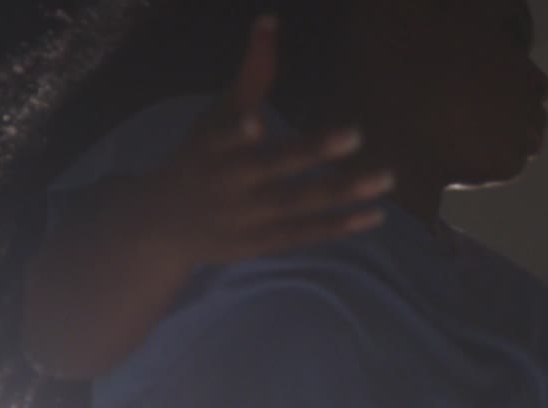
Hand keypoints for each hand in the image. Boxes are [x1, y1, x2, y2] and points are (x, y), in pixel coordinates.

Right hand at [140, 15, 393, 266]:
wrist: (163, 227)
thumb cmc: (201, 159)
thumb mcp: (217, 116)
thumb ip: (251, 75)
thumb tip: (271, 20)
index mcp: (211, 147)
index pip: (222, 138)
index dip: (237, 133)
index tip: (255, 123)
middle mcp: (228, 184)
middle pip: (270, 169)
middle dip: (310, 152)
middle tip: (355, 133)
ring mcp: (246, 219)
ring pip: (295, 205)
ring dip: (340, 192)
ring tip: (384, 178)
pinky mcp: (262, 244)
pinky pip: (304, 234)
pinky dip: (338, 226)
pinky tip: (374, 215)